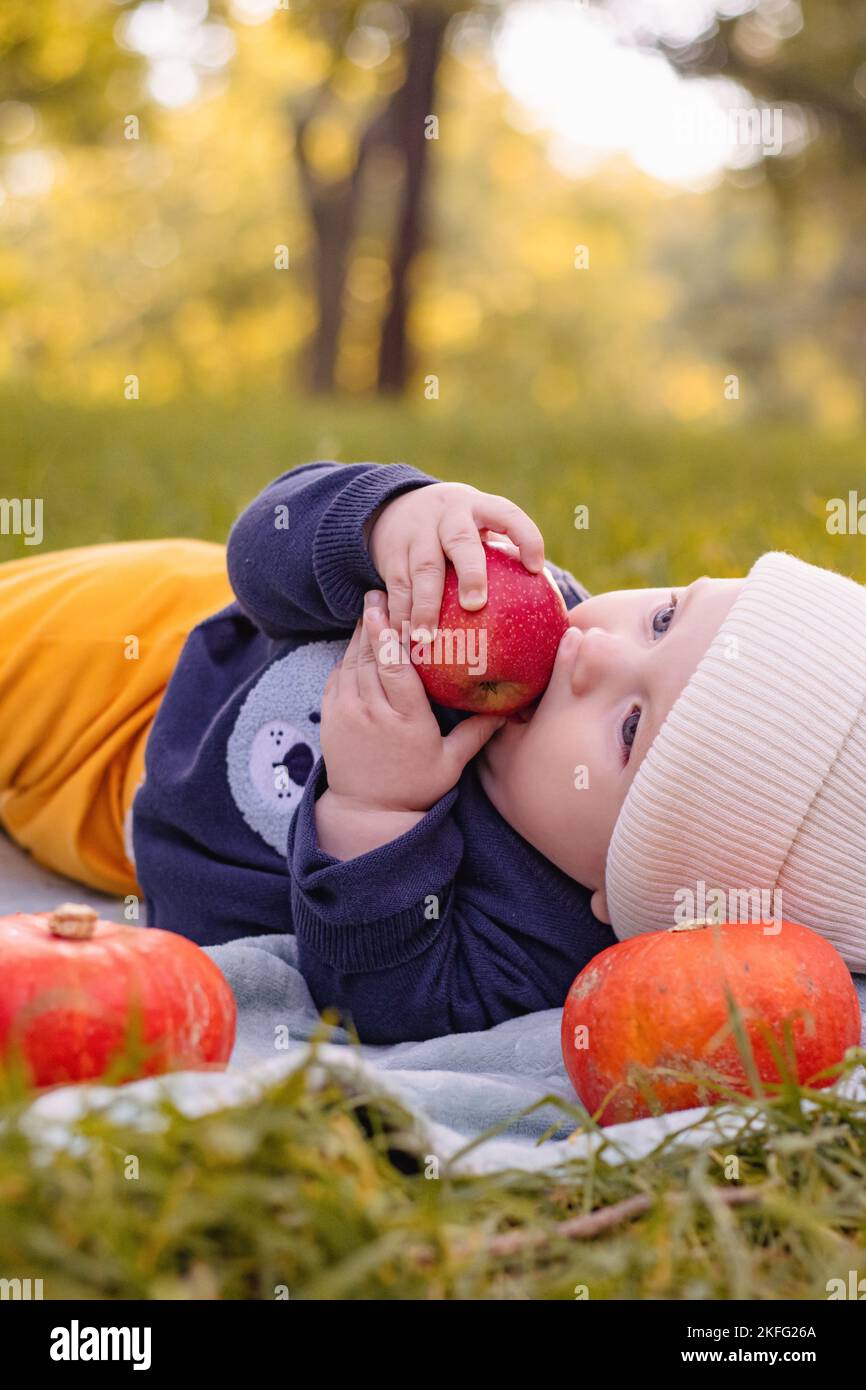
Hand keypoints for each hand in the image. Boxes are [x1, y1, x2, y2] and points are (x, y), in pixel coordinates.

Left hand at [315, 593, 505, 858]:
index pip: (394, 668)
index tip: (390, 609)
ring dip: (359, 634)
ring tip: (369, 606)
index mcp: (405, 719)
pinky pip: (337, 676)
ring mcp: (346, 713)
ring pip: (351, 662)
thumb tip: (509, 710)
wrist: (368, 813)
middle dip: (372, 622)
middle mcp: (372, 712)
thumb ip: (477, 733)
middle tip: (379, 592)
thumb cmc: (415, 788)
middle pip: (370, 656)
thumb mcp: (451, 763)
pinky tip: (358, 640)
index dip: (389, 635)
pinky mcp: (330, 716)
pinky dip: (347, 656)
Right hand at [367, 482, 543, 638]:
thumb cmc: (459, 531)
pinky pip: (396, 587)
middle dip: (470, 573)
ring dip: (425, 606)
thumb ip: (504, 559)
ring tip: (427, 638)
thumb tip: (550, 618)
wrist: (396, 507)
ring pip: (423, 570)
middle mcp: (448, 517)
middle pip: (460, 543)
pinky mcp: (391, 554)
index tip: (536, 567)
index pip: (507, 515)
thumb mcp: (480, 528)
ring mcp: (418, 534)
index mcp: (479, 508)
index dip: (524, 536)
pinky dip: (400, 615)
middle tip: (475, 605)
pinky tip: (404, 641)